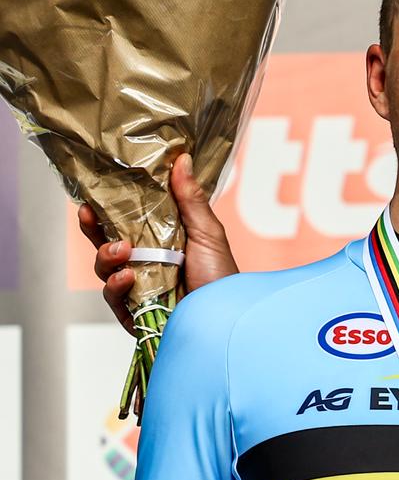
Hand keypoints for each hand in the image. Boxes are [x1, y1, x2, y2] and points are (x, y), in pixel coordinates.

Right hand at [81, 151, 238, 332]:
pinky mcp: (134, 312)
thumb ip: (190, 199)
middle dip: (93, 228)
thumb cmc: (222, 278)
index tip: (94, 194)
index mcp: (159, 242)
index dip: (107, 209)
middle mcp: (145, 264)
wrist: (227, 320)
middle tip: (89, 213)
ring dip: (107, 256)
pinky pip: (113, 297)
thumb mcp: (208, 233)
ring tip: (123, 251)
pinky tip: (128, 278)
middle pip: (105, 243)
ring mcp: (138, 288)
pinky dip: (116, 285)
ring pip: (104, 269)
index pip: (125, 223)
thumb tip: (181, 159)